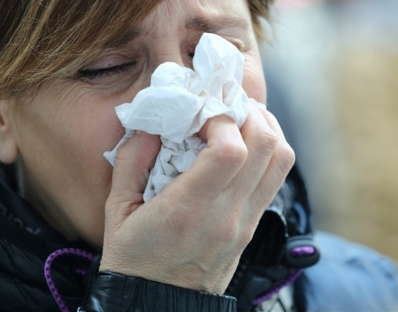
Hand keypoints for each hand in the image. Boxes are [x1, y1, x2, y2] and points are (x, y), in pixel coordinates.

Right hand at [99, 103, 294, 293]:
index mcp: (189, 210)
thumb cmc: (132, 258)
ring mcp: (245, 224)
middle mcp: (227, 216)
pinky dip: (267, 151)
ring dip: (266, 129)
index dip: (221, 118)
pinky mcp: (251, 228)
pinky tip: (241, 145)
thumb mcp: (116, 208)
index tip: (199, 113)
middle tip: (223, 105)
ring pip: (281, 161)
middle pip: (267, 147)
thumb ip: (132, 159)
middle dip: (249, 113)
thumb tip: (154, 122)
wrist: (156, 305)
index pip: (231, 150)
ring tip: (238, 119)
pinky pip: (275, 179)